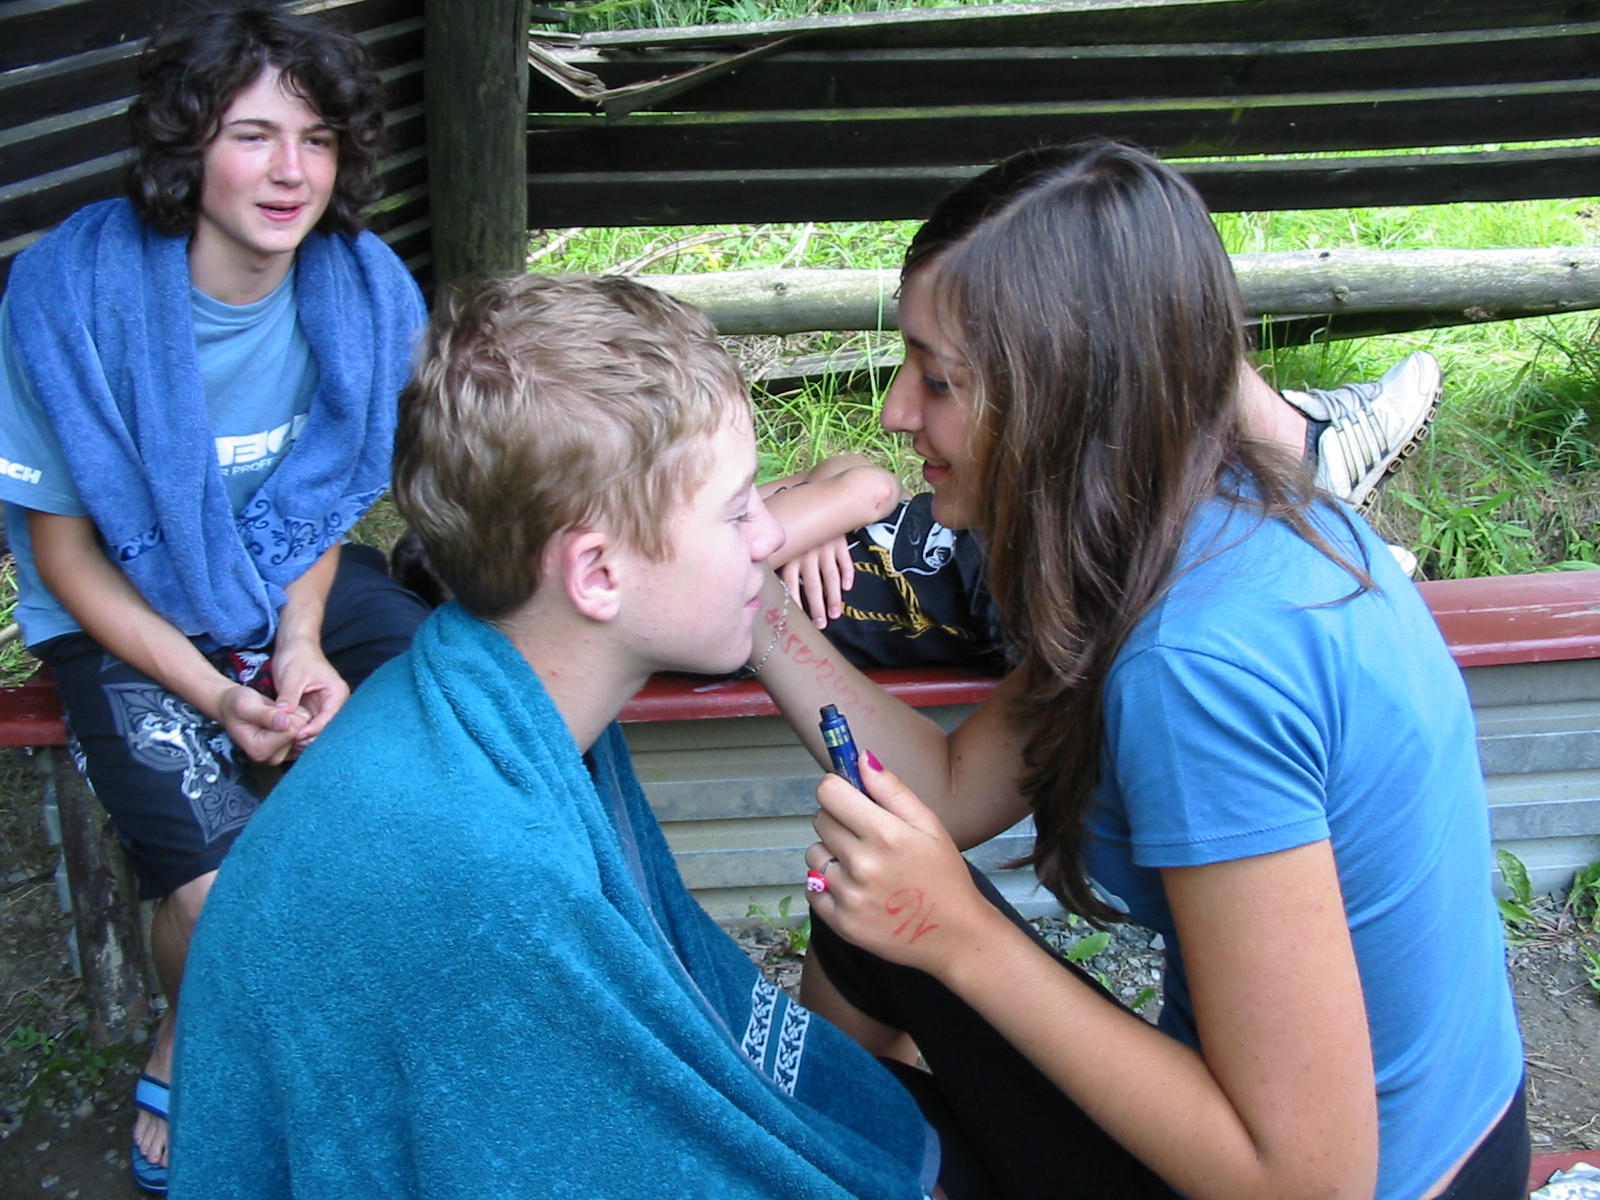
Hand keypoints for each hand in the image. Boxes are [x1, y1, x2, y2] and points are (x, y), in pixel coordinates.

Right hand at [217, 684, 305, 764]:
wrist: (233, 707)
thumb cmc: (237, 705)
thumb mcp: (245, 705)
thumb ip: (265, 715)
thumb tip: (285, 723)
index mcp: (259, 750)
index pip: (292, 730)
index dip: (288, 714)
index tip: (273, 709)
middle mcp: (272, 757)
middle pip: (300, 732)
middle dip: (293, 716)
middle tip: (274, 711)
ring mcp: (282, 755)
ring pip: (305, 731)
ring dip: (296, 718)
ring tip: (277, 714)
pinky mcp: (290, 749)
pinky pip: (307, 733)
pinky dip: (299, 722)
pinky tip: (284, 718)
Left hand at [270, 639, 349, 755]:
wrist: (294, 647)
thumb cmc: (297, 657)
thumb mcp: (292, 675)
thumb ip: (289, 695)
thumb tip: (283, 715)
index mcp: (337, 694)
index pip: (330, 718)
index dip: (314, 729)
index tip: (296, 735)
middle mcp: (334, 704)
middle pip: (326, 729)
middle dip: (310, 738)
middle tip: (290, 744)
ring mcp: (323, 709)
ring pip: (317, 731)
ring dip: (304, 738)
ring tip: (287, 743)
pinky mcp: (312, 711)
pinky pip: (308, 727)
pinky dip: (299, 733)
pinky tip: (286, 738)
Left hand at [779, 535, 855, 629]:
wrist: (816, 507)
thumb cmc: (795, 532)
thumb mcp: (785, 546)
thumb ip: (780, 565)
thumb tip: (770, 590)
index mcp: (790, 557)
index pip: (790, 584)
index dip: (796, 603)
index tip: (800, 621)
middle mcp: (806, 554)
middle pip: (813, 585)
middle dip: (817, 607)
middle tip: (821, 625)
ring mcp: (824, 548)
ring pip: (830, 577)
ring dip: (834, 597)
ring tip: (835, 614)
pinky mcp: (839, 542)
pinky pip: (845, 561)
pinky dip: (848, 574)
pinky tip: (848, 588)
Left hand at [804, 751, 999, 975]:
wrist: (954, 936)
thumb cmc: (944, 877)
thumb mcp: (929, 826)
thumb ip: (892, 790)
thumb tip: (862, 758)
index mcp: (884, 834)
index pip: (828, 792)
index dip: (837, 789)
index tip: (848, 797)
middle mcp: (861, 863)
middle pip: (820, 820)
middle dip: (839, 821)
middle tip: (866, 837)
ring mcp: (848, 895)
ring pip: (814, 853)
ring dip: (831, 854)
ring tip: (864, 867)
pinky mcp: (839, 921)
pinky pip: (812, 887)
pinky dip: (828, 885)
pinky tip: (857, 889)